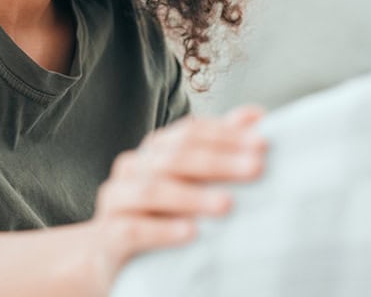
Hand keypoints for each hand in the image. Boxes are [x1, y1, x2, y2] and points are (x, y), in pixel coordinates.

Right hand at [86, 106, 266, 282]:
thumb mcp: (193, 179)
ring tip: (227, 205)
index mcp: (155, 148)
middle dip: (219, 162)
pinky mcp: (107, 235)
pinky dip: (162, 230)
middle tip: (255, 169)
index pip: (191, 132)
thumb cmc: (161, 212)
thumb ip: (221, 146)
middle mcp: (134, 166)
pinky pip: (132, 229)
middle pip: (176, 157)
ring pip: (153, 190)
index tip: (263, 144)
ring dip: (192, 197)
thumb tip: (257, 114)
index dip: (227, 135)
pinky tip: (190, 233)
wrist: (112, 254)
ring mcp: (116, 199)